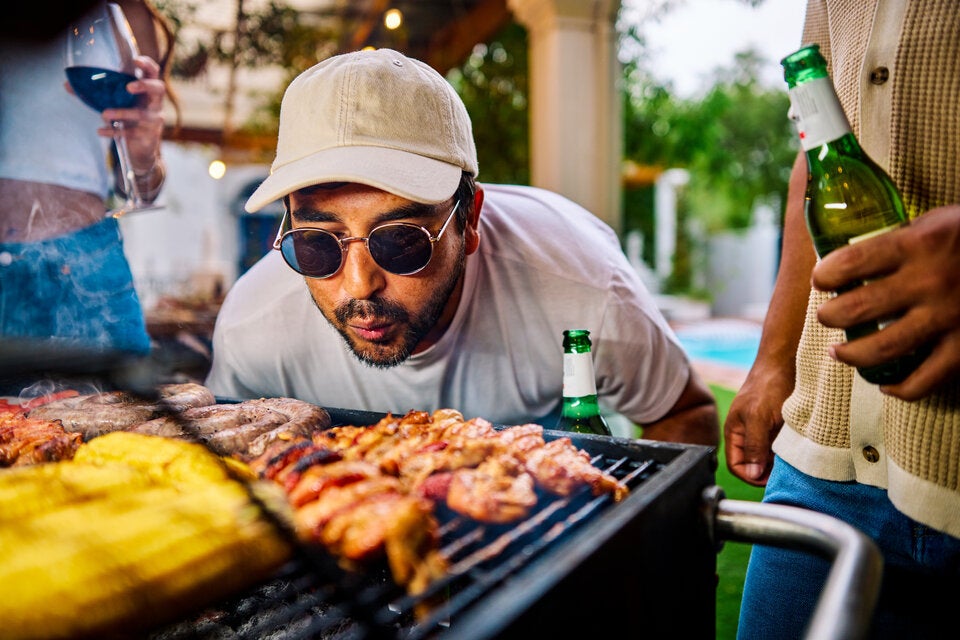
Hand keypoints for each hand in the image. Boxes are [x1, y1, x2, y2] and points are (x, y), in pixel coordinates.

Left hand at [99, 55, 165, 171]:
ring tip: (104, 114)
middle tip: (128, 87)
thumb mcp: (116, 104)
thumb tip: (67, 84)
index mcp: (147, 90)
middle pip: (158, 88)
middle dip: (145, 85)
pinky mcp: (148, 136)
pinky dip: (114, 132)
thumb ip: (96, 94)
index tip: (135, 60)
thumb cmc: (128, 119)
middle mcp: (155, 103)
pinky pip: (132, 133)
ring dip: (122, 113)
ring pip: (141, 114)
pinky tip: (101, 131)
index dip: (147, 64)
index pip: (153, 72)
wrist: (141, 149)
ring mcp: (153, 119)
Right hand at [723, 360, 792, 484]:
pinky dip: (787, 452)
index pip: (736, 465)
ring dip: (778, 462)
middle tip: (784, 473)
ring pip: (767, 457)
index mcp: (734, 432)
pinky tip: (797, 451)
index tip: (769, 479)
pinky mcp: (777, 427)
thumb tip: (752, 474)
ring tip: (792, 462)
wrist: (785, 362)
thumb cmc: (767, 386)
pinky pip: (779, 447)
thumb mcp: (758, 418)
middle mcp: (746, 434)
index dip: (750, 476)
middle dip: (766, 471)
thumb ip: (754, 446)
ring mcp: (762, 430)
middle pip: (752, 464)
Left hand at [812, 204, 959, 399]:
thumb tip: (854, 259)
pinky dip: (899, 387)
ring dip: (851, 354)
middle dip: (830, 316)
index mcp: (917, 244)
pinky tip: (886, 383)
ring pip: (881, 349)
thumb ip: (900, 240)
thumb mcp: (937, 223)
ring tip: (839, 352)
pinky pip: (924, 380)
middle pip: (856, 309)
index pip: (851, 263)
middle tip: (827, 316)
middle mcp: (929, 282)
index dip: (826, 275)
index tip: (822, 281)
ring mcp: (948, 319)